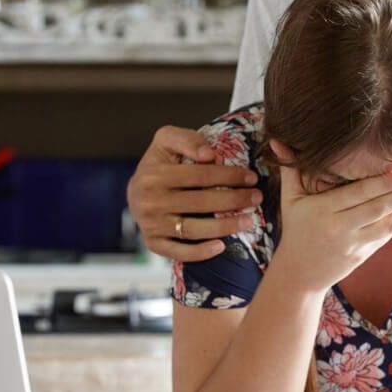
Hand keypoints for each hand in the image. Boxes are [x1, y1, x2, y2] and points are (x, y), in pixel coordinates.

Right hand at [126, 125, 262, 261]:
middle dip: (234, 200)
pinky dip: (200, 252)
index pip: (200, 175)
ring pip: (193, 229)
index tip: (252, 177)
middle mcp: (150, 201)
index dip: (229, 176)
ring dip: (225, 226)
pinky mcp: (153, 243)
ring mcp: (151, 225)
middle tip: (257, 198)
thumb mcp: (166, 140)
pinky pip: (179, 252)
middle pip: (201, 202)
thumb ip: (187, 139)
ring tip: (249, 221)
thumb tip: (209, 154)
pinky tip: (222, 246)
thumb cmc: (159, 163)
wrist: (134, 191)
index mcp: (155, 175)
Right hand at [269, 140, 391, 290]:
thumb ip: (291, 169)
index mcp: (322, 212)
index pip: (357, 195)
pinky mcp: (366, 253)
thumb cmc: (296, 229)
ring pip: (389, 223)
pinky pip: (388, 234)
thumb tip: (277, 139)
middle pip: (378, 209)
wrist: (300, 274)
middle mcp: (341, 229)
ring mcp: (355, 243)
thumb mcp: (289, 200)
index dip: (382, 185)